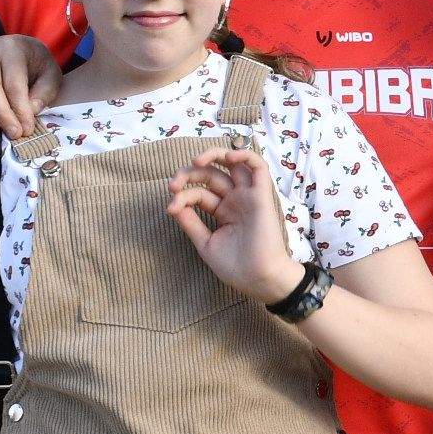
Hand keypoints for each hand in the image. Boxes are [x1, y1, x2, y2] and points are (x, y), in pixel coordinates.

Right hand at [0, 34, 62, 134]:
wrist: (19, 50)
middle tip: (13, 134)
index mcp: (11, 48)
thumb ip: (44, 93)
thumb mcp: (50, 74)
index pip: (13, 83)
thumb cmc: (36, 65)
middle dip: (1, 114)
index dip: (19, 109)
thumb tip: (29, 111)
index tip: (26, 130)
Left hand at [167, 147, 303, 304]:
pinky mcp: (262, 195)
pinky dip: (245, 154)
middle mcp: (235, 200)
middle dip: (188, 174)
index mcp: (223, 211)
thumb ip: (190, 223)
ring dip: (213, 155)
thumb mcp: (205, 243)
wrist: (258, 279)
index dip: (182, 196)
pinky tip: (228, 155)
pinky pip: (258, 166)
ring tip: (195, 162)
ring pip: (233, 163)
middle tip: (173, 185)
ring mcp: (248, 196)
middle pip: (210, 174)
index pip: (199, 193)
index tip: (170, 208)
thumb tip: (173, 204)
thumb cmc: (235, 266)